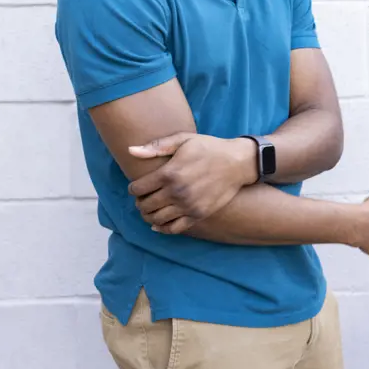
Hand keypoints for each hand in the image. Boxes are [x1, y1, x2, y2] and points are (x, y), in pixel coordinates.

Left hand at [128, 133, 256, 234]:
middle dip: (139, 202)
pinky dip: (162, 228)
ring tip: (150, 209)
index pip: (138, 189)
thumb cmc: (208, 147)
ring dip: (148, 216)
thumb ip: (156, 147)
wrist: (237, 162)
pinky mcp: (198, 215)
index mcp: (169, 173)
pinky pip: (174, 228)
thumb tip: (130, 150)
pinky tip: (159, 223)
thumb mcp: (183, 140)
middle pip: (145, 205)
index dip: (133, 188)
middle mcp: (176, 192)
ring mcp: (188, 206)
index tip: (136, 186)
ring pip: (156, 219)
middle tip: (142, 198)